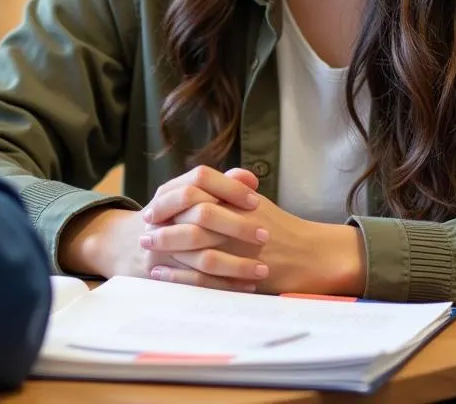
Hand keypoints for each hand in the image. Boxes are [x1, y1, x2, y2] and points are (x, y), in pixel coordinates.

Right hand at [57, 167, 260, 284]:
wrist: (127, 245)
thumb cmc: (171, 219)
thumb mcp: (187, 196)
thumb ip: (220, 186)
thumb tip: (249, 178)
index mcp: (171, 190)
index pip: (201, 178)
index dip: (229, 187)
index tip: (256, 201)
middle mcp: (163, 214)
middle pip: (202, 213)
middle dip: (237, 225)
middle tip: (265, 235)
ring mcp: (160, 245)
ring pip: (201, 254)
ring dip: (235, 263)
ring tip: (262, 269)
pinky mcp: (162, 272)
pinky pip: (196, 282)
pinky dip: (224, 285)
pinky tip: (246, 285)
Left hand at [146, 170, 365, 295]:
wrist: (312, 255)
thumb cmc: (280, 227)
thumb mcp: (255, 203)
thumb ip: (228, 190)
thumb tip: (199, 180)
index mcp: (237, 199)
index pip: (195, 189)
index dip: (168, 199)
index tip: (152, 208)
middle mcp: (236, 219)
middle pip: (189, 217)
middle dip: (162, 225)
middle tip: (143, 232)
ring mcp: (239, 247)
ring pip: (194, 246)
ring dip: (167, 247)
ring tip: (148, 250)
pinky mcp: (240, 273)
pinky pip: (203, 276)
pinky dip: (179, 275)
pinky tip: (162, 274)